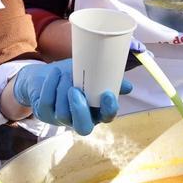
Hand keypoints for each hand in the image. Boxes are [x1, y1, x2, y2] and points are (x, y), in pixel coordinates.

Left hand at [13, 59, 132, 134]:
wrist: (49, 74)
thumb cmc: (75, 73)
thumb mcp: (94, 69)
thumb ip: (112, 68)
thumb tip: (136, 54)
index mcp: (96, 109)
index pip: (106, 117)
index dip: (109, 109)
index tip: (108, 94)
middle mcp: (80, 118)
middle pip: (83, 127)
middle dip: (80, 111)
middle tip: (76, 90)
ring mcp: (62, 118)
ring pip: (63, 114)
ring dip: (63, 92)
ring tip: (64, 73)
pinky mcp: (45, 113)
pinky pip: (48, 104)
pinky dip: (50, 87)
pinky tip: (54, 74)